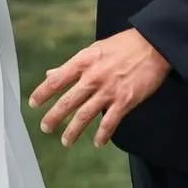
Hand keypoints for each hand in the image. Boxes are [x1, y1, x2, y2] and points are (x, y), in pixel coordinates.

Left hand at [29, 29, 171, 148]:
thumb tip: (51, 74)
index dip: (42, 93)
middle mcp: (93, 77)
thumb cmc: (124, 45)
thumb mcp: (94, 49)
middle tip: (45, 128)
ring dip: (73, 131)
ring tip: (65, 141)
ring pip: (84, 115)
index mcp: (83, 62)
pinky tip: (97, 142)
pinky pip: (109, 122)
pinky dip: (102, 134)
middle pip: (67, 101)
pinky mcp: (125, 100)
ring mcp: (109, 90)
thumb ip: (72, 66)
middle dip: (53, 117)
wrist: (154, 45)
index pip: (56, 80)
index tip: (33, 104)